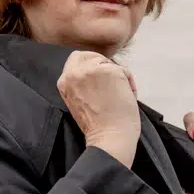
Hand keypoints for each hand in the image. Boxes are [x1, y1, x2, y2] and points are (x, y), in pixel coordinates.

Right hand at [58, 51, 140, 166]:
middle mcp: (74, 72)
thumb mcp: (78, 100)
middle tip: (112, 83)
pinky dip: (129, 82)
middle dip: (103, 66)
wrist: (109, 138)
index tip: (100, 79)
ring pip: (108, 62)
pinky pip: (123, 69)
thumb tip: (98, 69)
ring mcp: (92, 70)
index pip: (76, 60)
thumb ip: (82, 84)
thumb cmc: (98, 126)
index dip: (90, 66)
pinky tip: (127, 97)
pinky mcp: (109, 71)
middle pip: (91, 55)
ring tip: (119, 96)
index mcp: (64, 81)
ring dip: (118, 76)